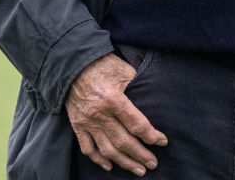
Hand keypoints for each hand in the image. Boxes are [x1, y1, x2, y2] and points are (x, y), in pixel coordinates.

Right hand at [67, 53, 166, 175]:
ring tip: (138, 170)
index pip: (136, 125)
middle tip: (153, 164)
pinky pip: (87, 148)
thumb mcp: (124, 71)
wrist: (71, 65)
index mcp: (113, 99)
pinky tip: (110, 166)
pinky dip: (99, 160)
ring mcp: (86, 122)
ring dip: (124, 162)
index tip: (163, 141)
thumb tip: (156, 99)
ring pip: (107, 150)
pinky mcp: (77, 125)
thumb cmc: (102, 65)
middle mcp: (99, 114)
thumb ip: (139, 86)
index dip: (152, 136)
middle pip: (124, 142)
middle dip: (141, 155)